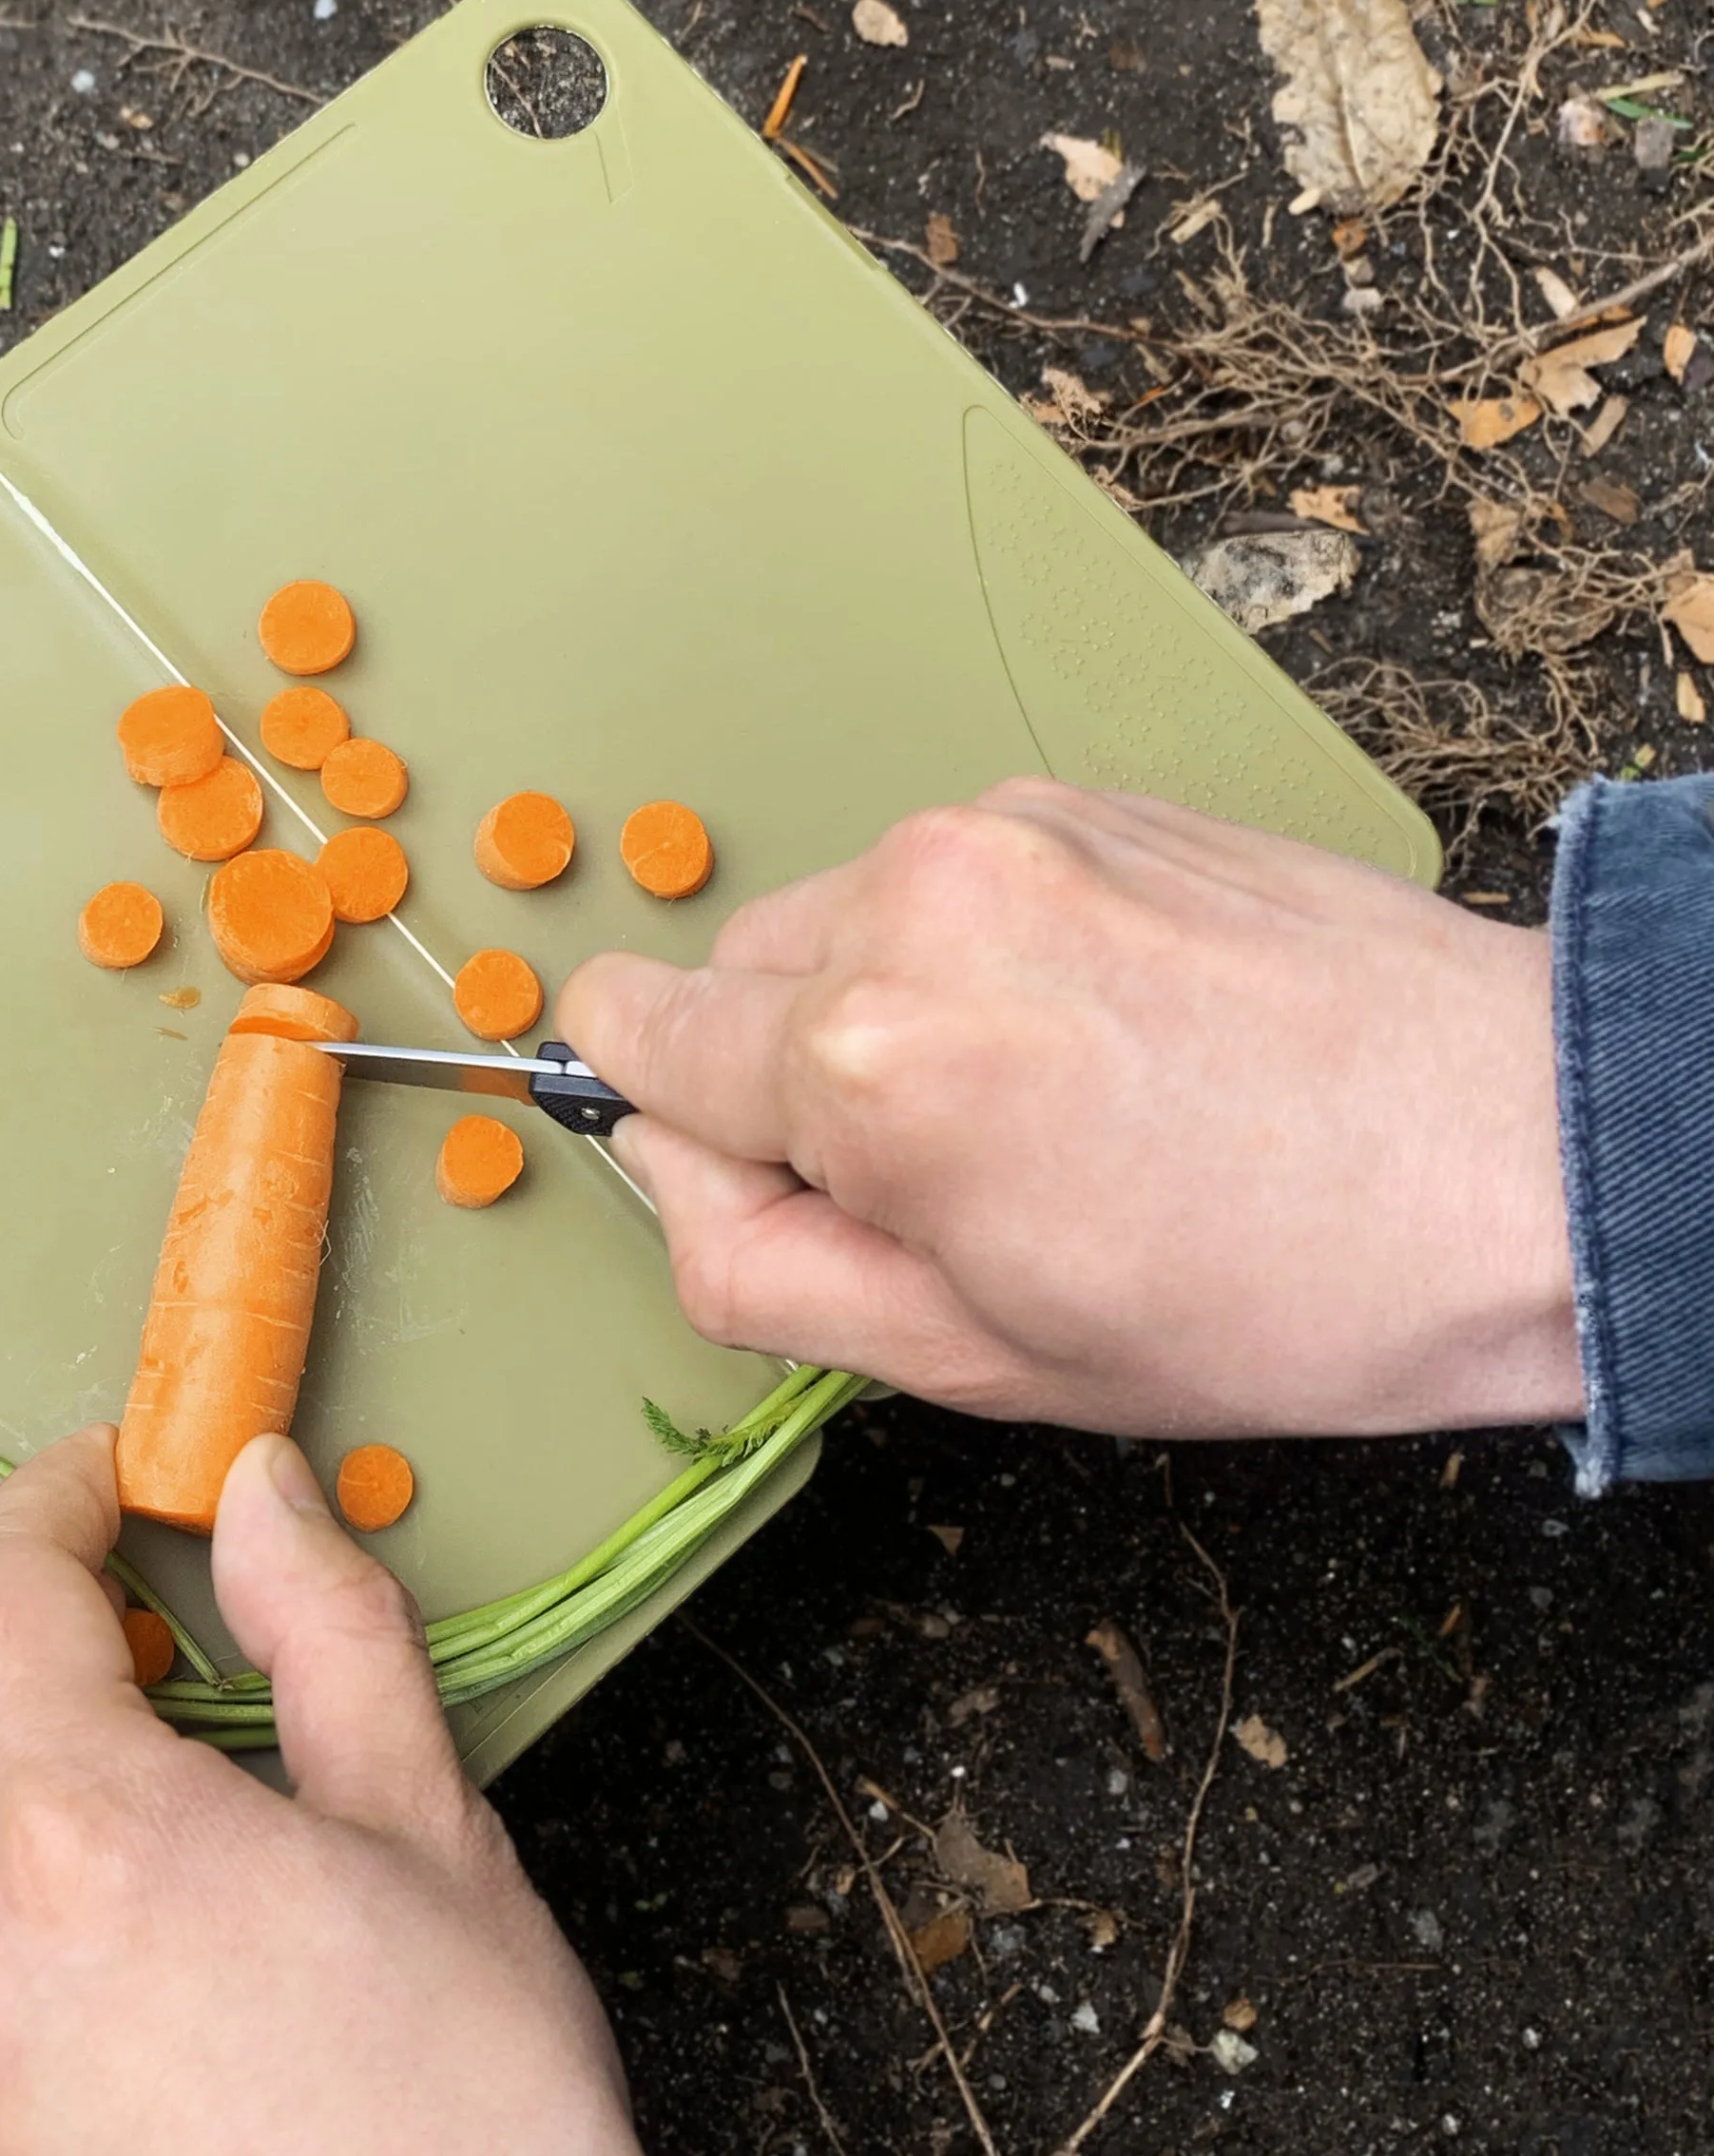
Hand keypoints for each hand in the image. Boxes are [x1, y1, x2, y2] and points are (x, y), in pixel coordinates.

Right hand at [560, 780, 1579, 1438]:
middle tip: (942, 1175)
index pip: (630, 1037)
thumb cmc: (1282, 1287)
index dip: (681, 1137)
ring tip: (1046, 1099)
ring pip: (831, 921)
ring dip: (883, 1008)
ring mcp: (1006, 830)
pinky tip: (1097, 1030)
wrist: (1527, 1159)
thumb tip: (668, 1163)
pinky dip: (975, 949)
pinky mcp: (1083, 796)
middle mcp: (916, 902)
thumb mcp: (970, 1359)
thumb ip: (753, 1265)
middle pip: (722, 976)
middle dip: (785, 1076)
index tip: (763, 1176)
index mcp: (865, 1059)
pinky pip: (941, 876)